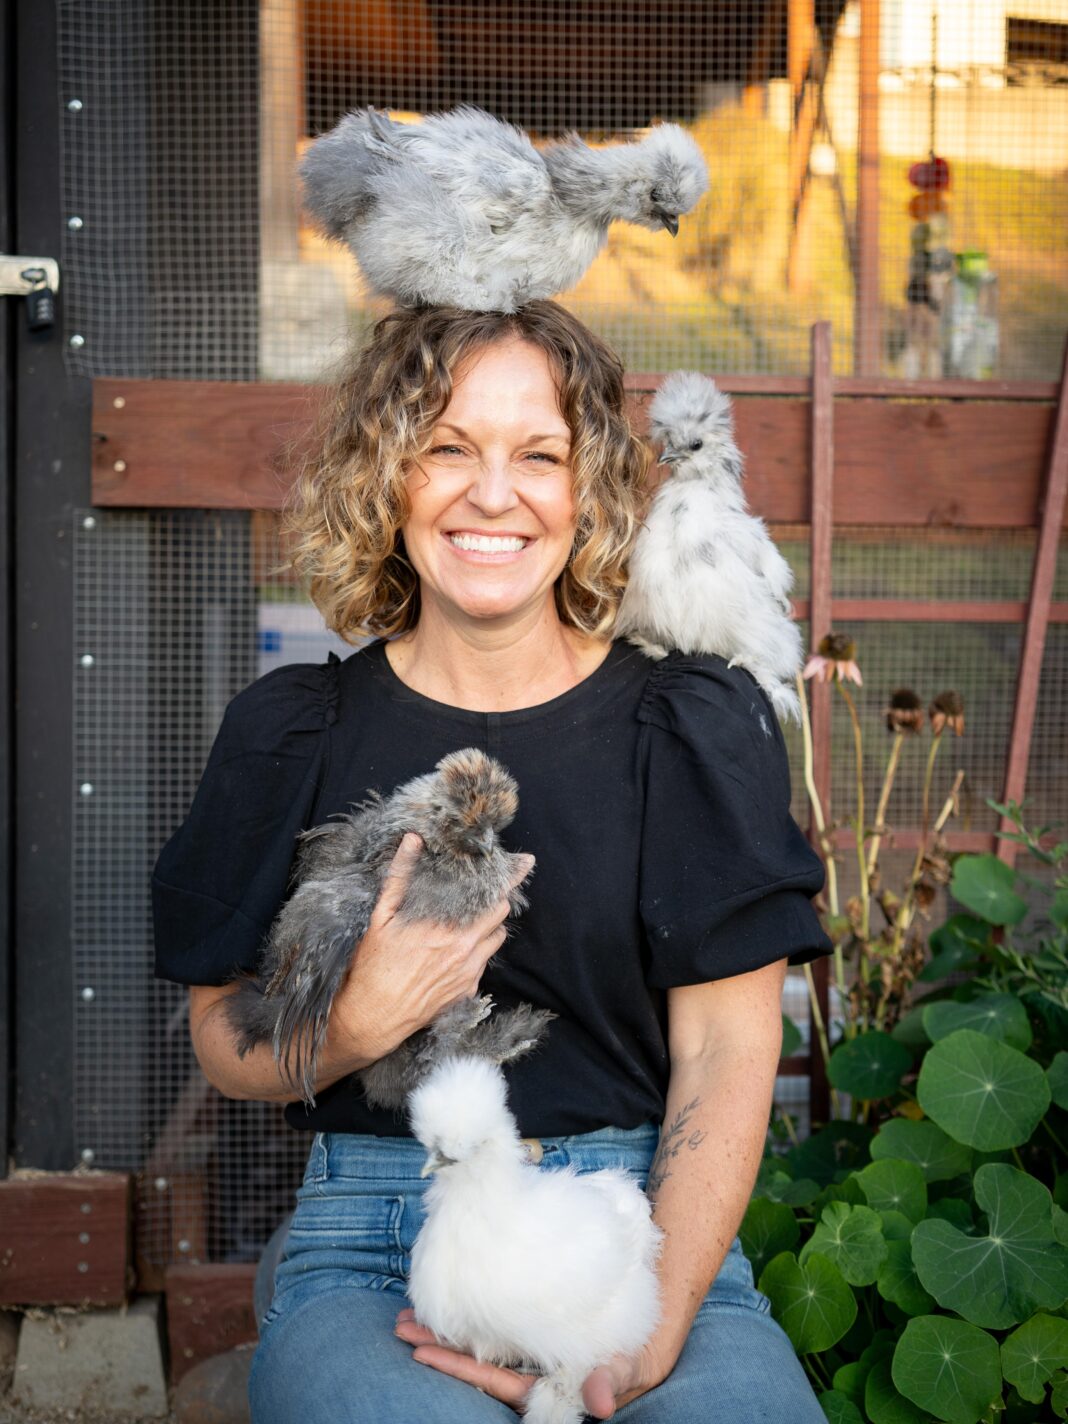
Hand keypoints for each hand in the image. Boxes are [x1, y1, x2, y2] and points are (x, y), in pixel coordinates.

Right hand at [330, 834, 533, 1064]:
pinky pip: (483, 965)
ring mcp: (469, 974)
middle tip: (485, 894)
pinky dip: (476, 954)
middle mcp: (465, 951)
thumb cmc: (374, 966)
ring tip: (467, 923)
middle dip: (496, 901)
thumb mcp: (381, 917)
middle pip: (501, 916)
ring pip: (496, 940)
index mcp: (447, 928)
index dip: (510, 878)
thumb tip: (412, 840)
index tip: (525, 862)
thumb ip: (400, 876)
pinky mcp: (467, 992)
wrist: (374, 1017)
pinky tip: (453, 952)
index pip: (494, 897)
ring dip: (488, 928)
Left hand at [393, 1311, 663, 1417]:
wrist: (645, 1330)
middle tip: (401, 1326)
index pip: (493, 1380)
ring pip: (478, 1345)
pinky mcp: (529, 1331)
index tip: (422, 1353)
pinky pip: (491, 1326)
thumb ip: (610, 1380)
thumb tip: (598, 1404)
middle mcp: (529, 1373)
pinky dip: (468, 1316)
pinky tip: (447, 1303)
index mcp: (545, 1388)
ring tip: (408, 1315)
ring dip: (445, 1332)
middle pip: (475, 1364)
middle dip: (438, 1348)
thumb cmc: (634, 1353)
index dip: (458, 1368)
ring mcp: (527, 1352)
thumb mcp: (626, 1366)